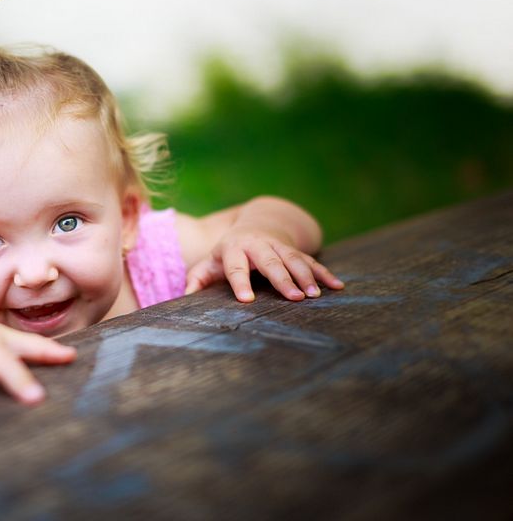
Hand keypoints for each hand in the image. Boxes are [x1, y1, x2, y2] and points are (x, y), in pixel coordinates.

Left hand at [184, 227, 343, 302]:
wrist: (258, 223)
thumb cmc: (229, 252)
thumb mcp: (210, 261)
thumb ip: (198, 279)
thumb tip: (184, 297)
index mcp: (234, 249)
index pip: (236, 267)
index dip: (240, 283)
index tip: (246, 300)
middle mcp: (258, 245)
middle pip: (270, 262)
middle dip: (282, 279)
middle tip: (293, 297)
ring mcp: (279, 247)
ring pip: (294, 260)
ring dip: (307, 277)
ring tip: (315, 295)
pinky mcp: (295, 250)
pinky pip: (312, 262)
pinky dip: (325, 274)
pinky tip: (338, 287)